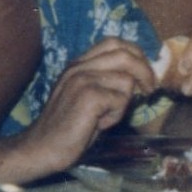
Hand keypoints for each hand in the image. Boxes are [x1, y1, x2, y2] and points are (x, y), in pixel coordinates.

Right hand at [18, 37, 155, 174]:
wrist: (40, 149)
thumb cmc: (68, 128)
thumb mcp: (86, 96)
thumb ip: (106, 81)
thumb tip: (141, 76)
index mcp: (78, 64)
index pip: (114, 42)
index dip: (135, 54)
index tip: (145, 73)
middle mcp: (79, 67)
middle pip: (125, 54)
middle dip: (145, 71)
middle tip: (150, 90)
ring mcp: (82, 79)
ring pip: (126, 80)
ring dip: (124, 102)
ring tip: (106, 116)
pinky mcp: (88, 96)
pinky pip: (121, 99)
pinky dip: (116, 115)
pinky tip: (99, 124)